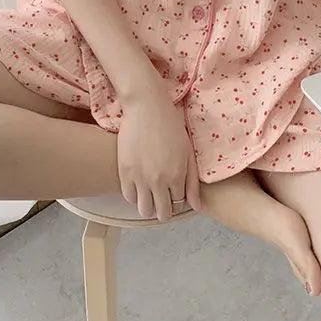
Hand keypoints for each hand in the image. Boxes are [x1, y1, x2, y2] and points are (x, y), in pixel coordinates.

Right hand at [117, 85, 200, 220]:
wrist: (146, 107)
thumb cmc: (171, 125)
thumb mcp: (187, 151)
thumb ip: (192, 182)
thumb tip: (196, 207)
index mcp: (177, 175)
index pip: (179, 205)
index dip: (177, 200)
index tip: (175, 192)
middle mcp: (158, 181)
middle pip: (162, 213)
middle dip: (165, 208)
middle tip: (163, 196)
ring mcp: (140, 177)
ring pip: (144, 210)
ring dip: (149, 205)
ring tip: (150, 193)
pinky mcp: (124, 171)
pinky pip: (129, 196)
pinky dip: (135, 195)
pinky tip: (139, 184)